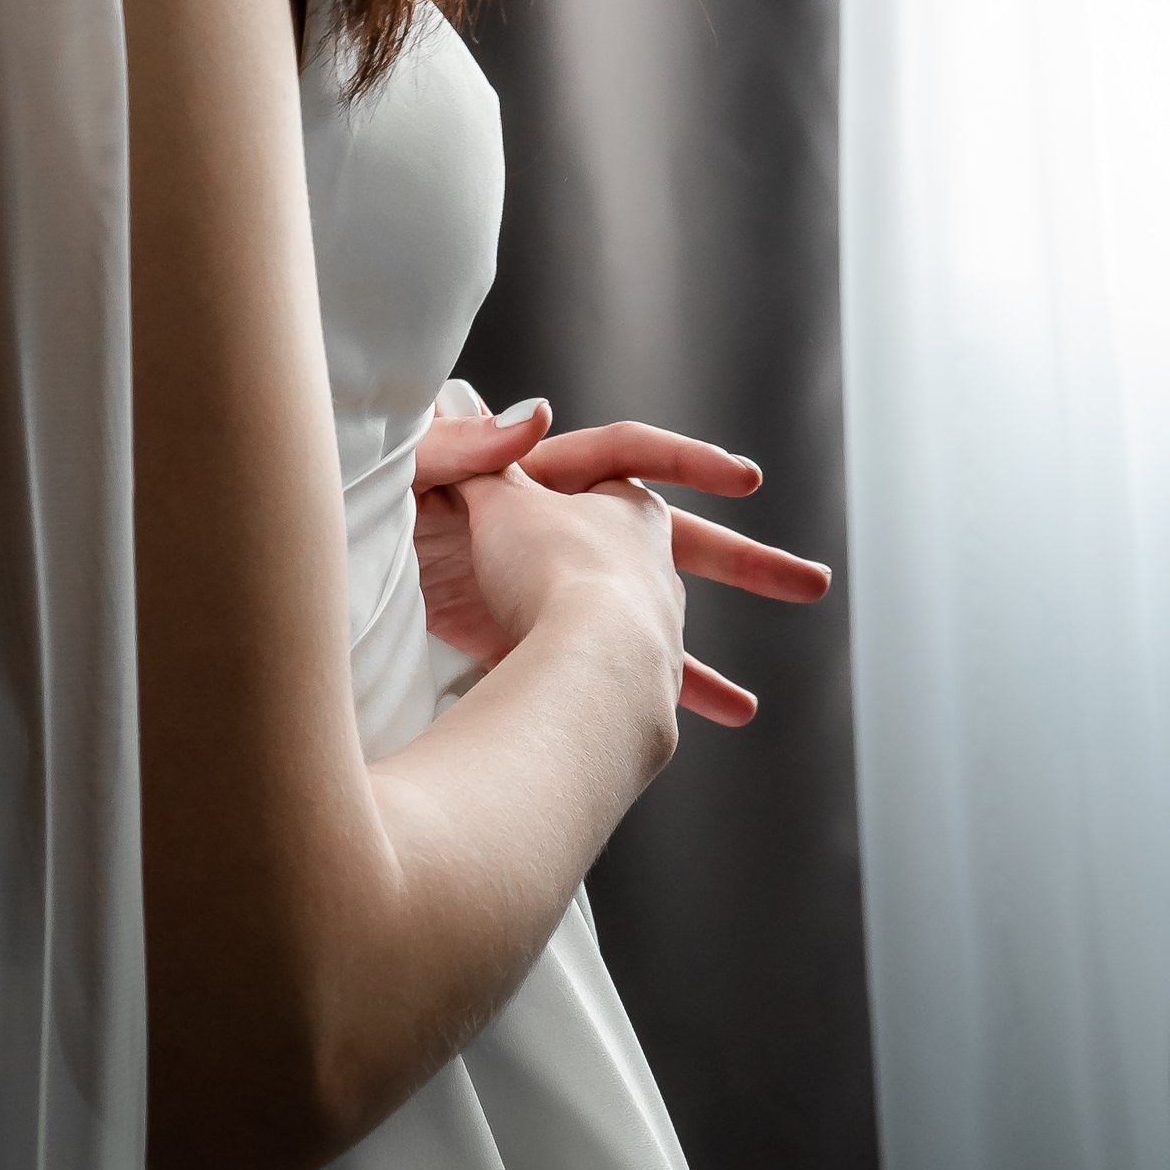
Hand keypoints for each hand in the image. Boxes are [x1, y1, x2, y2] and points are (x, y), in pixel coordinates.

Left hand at [412, 400, 830, 724]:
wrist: (358, 587)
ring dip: (701, 665)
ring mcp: (557, 593)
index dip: (687, 459)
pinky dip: (633, 715)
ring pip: (647, 626)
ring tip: (749, 708)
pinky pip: (601, 682)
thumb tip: (536, 415)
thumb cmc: (381, 520)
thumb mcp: (421, 470)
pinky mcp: (536, 646)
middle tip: (812, 585)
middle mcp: (565, 535)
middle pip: (669, 541)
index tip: (746, 479)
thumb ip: (470, 444)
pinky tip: (661, 755)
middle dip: (740, 561)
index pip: (629, 450)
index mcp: (546, 480)